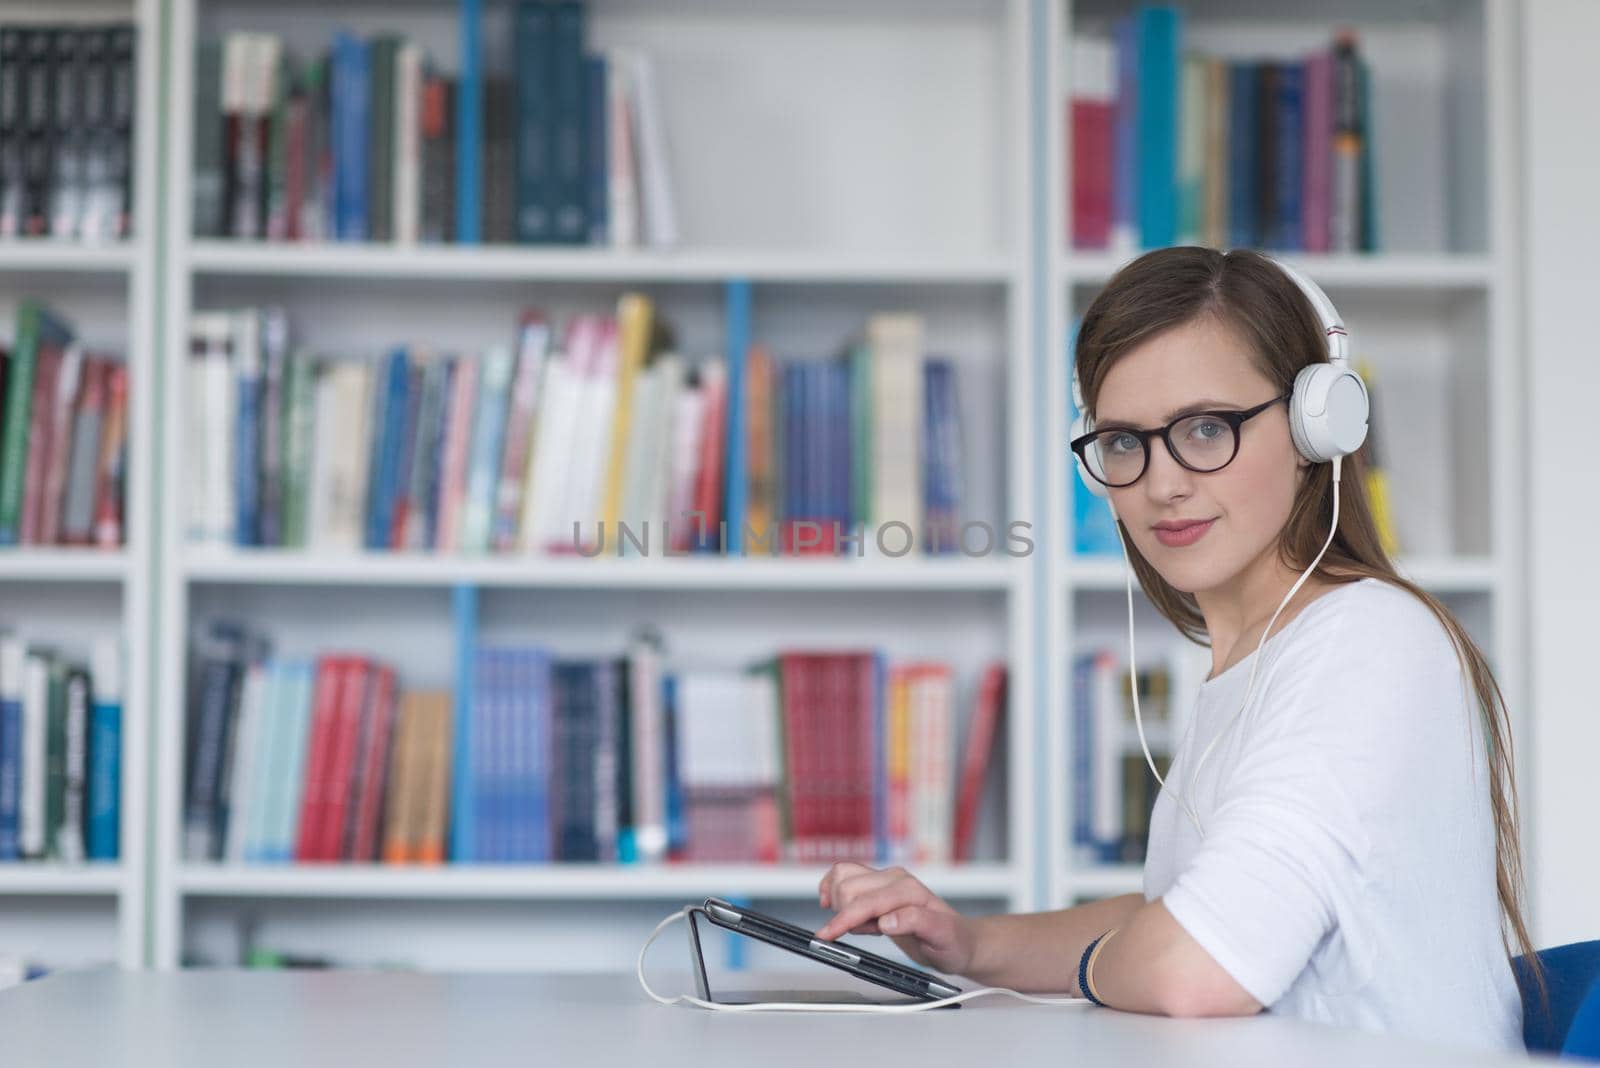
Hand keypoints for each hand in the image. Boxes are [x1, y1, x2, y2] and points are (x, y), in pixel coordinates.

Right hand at [814, 862, 978, 976]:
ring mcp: (885, 880)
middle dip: (842, 913)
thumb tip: (886, 920)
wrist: (960, 940)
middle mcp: (895, 879)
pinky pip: (845, 876)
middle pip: (848, 886)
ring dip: (838, 902)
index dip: (842, 920)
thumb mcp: (942, 938)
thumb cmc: (954, 940)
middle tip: (857, 934)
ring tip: (854, 925)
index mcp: (908, 890)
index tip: (826, 936)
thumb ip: (916, 923)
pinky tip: (838, 909)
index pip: (865, 902)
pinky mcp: (878, 886)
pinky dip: (834, 889)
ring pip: (843, 876)